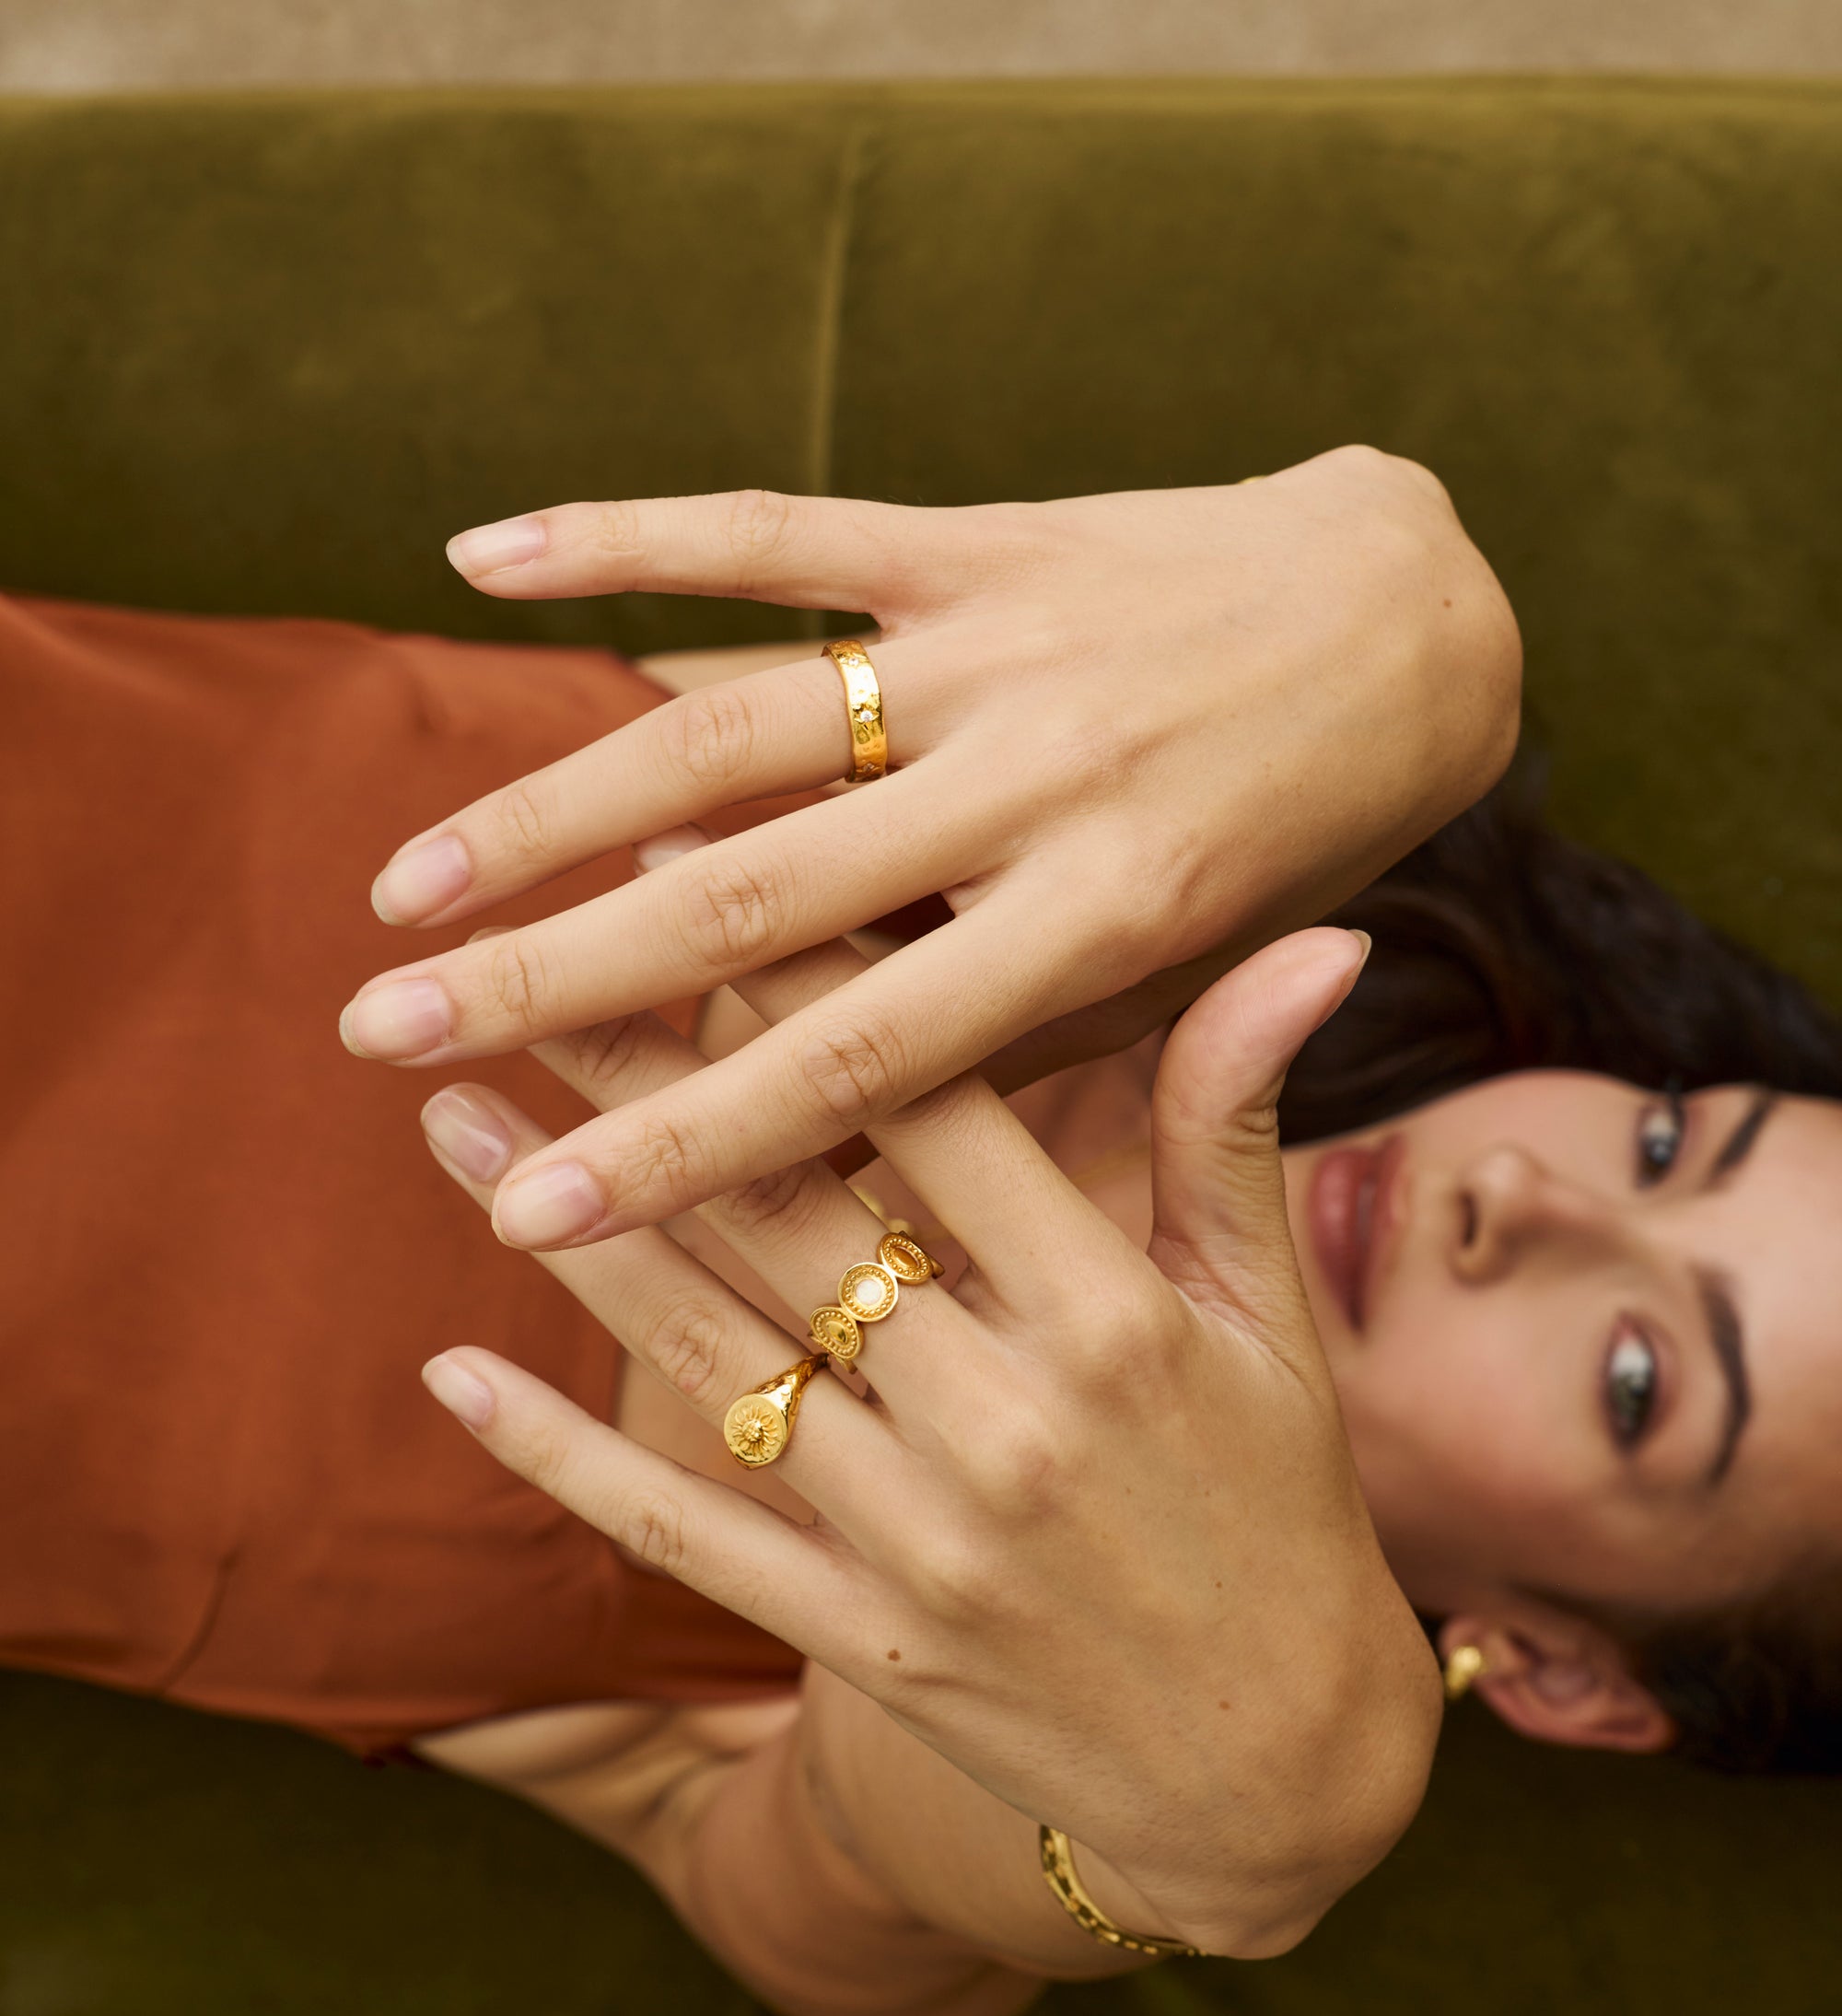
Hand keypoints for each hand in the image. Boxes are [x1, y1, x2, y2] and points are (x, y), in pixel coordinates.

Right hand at [343, 447, 1519, 1252]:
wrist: (1411, 624)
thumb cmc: (1292, 848)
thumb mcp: (1189, 982)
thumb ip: (1021, 1059)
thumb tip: (829, 1149)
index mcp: (1102, 928)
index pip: (854, 1061)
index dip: (684, 1145)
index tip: (527, 1215)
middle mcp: (1035, 789)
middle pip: (752, 900)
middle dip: (556, 978)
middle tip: (384, 1037)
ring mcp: (994, 651)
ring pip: (734, 729)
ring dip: (551, 800)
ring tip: (407, 886)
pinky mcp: (974, 539)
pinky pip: (780, 529)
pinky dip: (628, 535)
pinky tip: (481, 556)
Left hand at [415, 889, 1441, 1954]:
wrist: (1276, 1773)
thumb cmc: (1281, 1508)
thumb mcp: (1272, 1312)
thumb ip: (1237, 1122)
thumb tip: (1324, 937)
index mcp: (1111, 1315)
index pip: (928, 1105)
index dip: (798, 983)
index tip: (683, 876)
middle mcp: (1007, 1418)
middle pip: (783, 1209)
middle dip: (635, 1078)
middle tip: (507, 973)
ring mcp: (922, 1539)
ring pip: (707, 1352)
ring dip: (565, 1228)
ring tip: (446, 1114)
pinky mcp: (862, 1638)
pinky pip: (689, 1535)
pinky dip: (565, 1459)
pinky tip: (455, 1372)